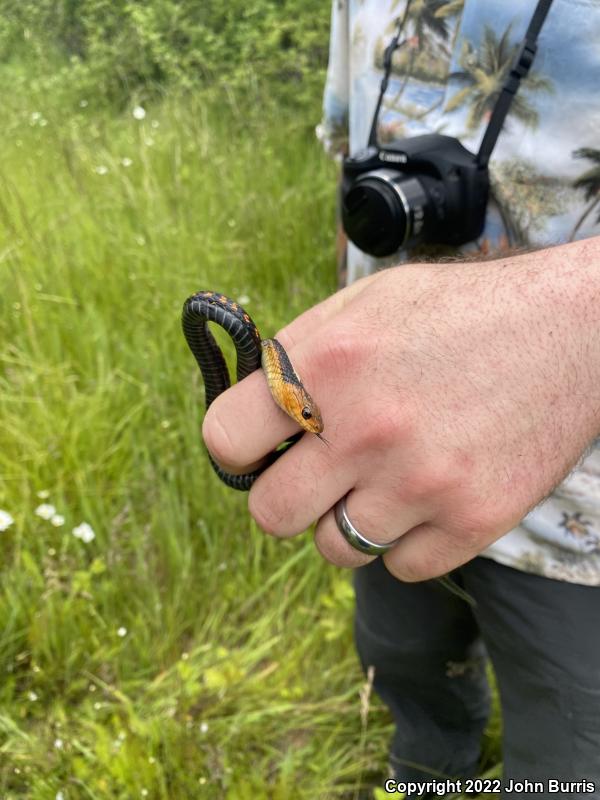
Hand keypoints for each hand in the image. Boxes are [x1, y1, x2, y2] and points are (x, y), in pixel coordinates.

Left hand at [203, 239, 599, 579]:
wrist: (570, 333)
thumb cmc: (461, 313)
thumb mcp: (366, 304)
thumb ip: (299, 356)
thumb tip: (252, 412)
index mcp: (328, 363)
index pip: (225, 439)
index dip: (239, 444)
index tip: (260, 445)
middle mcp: (367, 430)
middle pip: (270, 514)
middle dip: (287, 494)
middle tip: (319, 472)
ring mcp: (421, 484)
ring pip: (336, 548)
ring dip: (349, 519)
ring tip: (382, 479)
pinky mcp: (471, 522)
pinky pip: (400, 566)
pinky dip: (405, 539)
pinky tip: (426, 495)